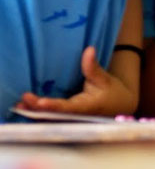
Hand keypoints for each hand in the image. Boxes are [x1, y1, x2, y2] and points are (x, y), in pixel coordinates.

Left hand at [18, 47, 136, 115]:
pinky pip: (51, 117)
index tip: (41, 102)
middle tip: (25, 98)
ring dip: (35, 112)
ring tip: (20, 105)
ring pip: (50, 118)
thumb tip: (89, 49)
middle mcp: (76, 117)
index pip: (68, 108)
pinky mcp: (66, 118)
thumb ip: (93, 67)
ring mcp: (70, 119)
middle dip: (38, 109)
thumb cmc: (113, 93)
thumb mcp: (105, 79)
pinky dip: (39, 112)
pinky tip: (27, 106)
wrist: (119, 107)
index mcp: (86, 108)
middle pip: (54, 115)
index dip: (54, 106)